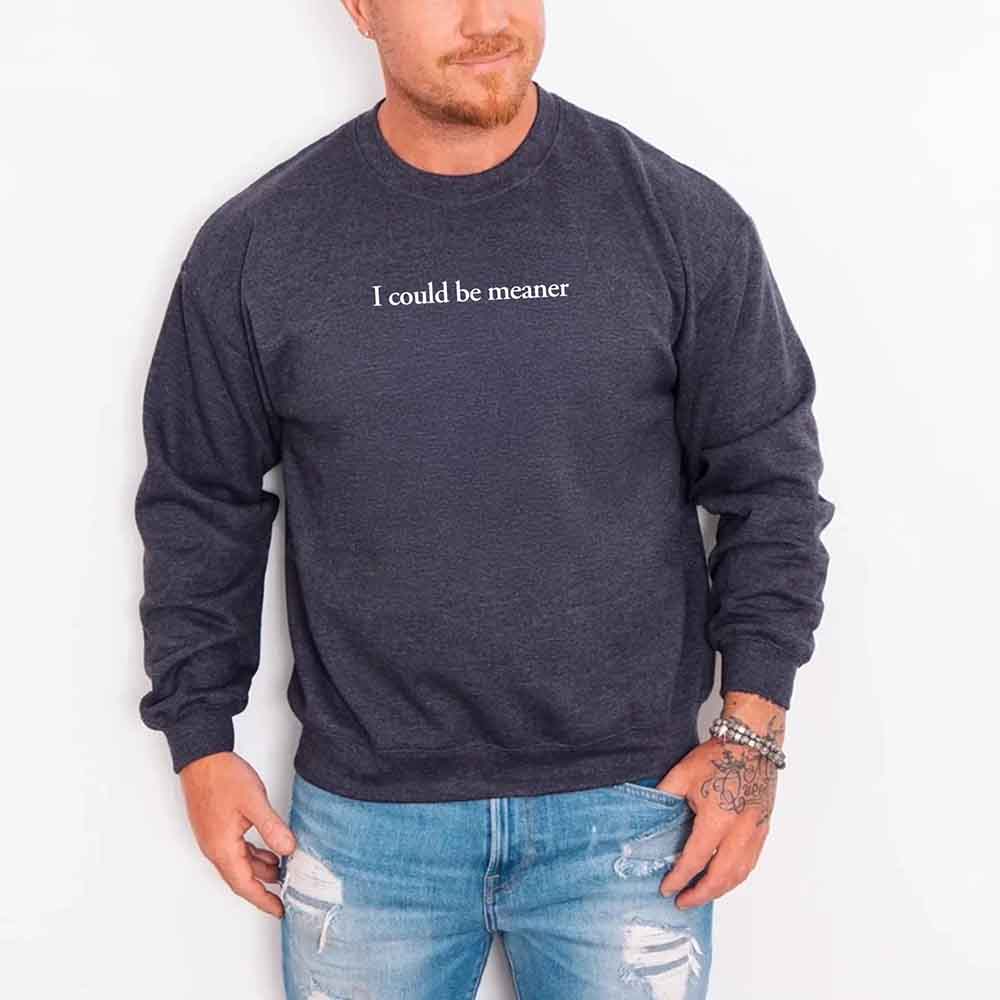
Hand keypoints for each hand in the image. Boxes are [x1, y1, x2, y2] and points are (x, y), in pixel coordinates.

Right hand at [179, 751, 296, 917]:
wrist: (202, 757)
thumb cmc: (222, 777)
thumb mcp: (254, 802)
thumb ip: (272, 828)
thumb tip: (288, 850)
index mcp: (222, 848)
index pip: (244, 884)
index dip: (263, 900)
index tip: (279, 910)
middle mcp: (215, 848)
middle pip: (241, 877)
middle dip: (264, 887)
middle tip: (287, 892)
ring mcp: (214, 838)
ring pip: (240, 863)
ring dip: (260, 869)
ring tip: (284, 870)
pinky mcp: (217, 828)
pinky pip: (236, 850)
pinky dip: (254, 855)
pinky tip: (269, 850)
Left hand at [655, 696, 784, 908]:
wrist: (752, 744)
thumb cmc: (719, 756)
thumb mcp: (683, 774)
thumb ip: (664, 796)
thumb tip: (647, 813)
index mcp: (718, 818)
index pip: (695, 859)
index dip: (680, 877)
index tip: (667, 888)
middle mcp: (740, 831)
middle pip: (720, 876)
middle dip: (700, 894)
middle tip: (683, 901)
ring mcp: (755, 832)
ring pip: (739, 874)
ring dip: (720, 890)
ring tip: (701, 895)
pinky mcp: (763, 830)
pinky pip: (751, 863)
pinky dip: (736, 877)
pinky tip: (724, 879)